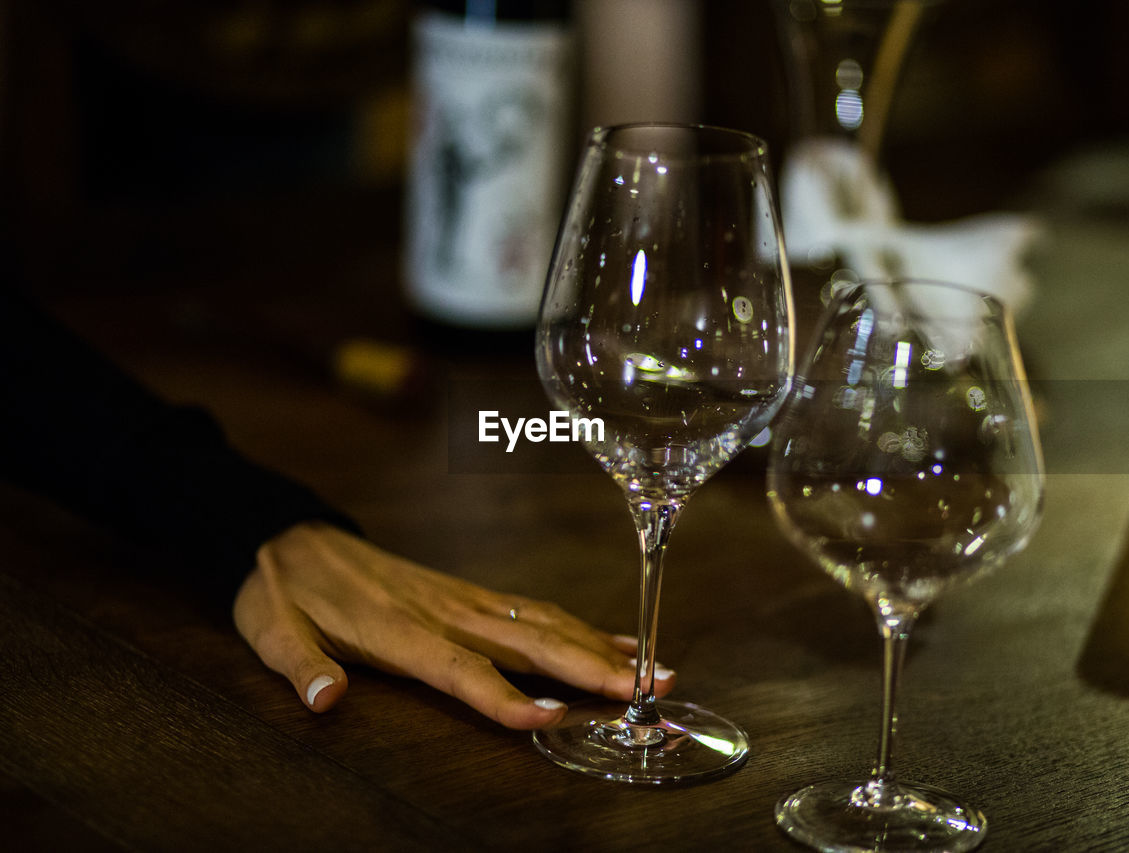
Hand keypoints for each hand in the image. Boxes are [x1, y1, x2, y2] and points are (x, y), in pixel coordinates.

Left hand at [232, 521, 675, 727]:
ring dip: (600, 647)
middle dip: (592, 668)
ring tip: (656, 668)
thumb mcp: (270, 631)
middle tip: (650, 688)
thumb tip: (324, 699)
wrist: (295, 536)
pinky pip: (534, 609)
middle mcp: (445, 611)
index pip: (465, 671)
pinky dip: (580, 626)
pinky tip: (613, 643)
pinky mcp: (469, 593)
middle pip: (529, 642)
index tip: (556, 719)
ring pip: (544, 623)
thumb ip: (299, 665)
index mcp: (400, 629)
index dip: (509, 698)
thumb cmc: (284, 593)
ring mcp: (463, 598)